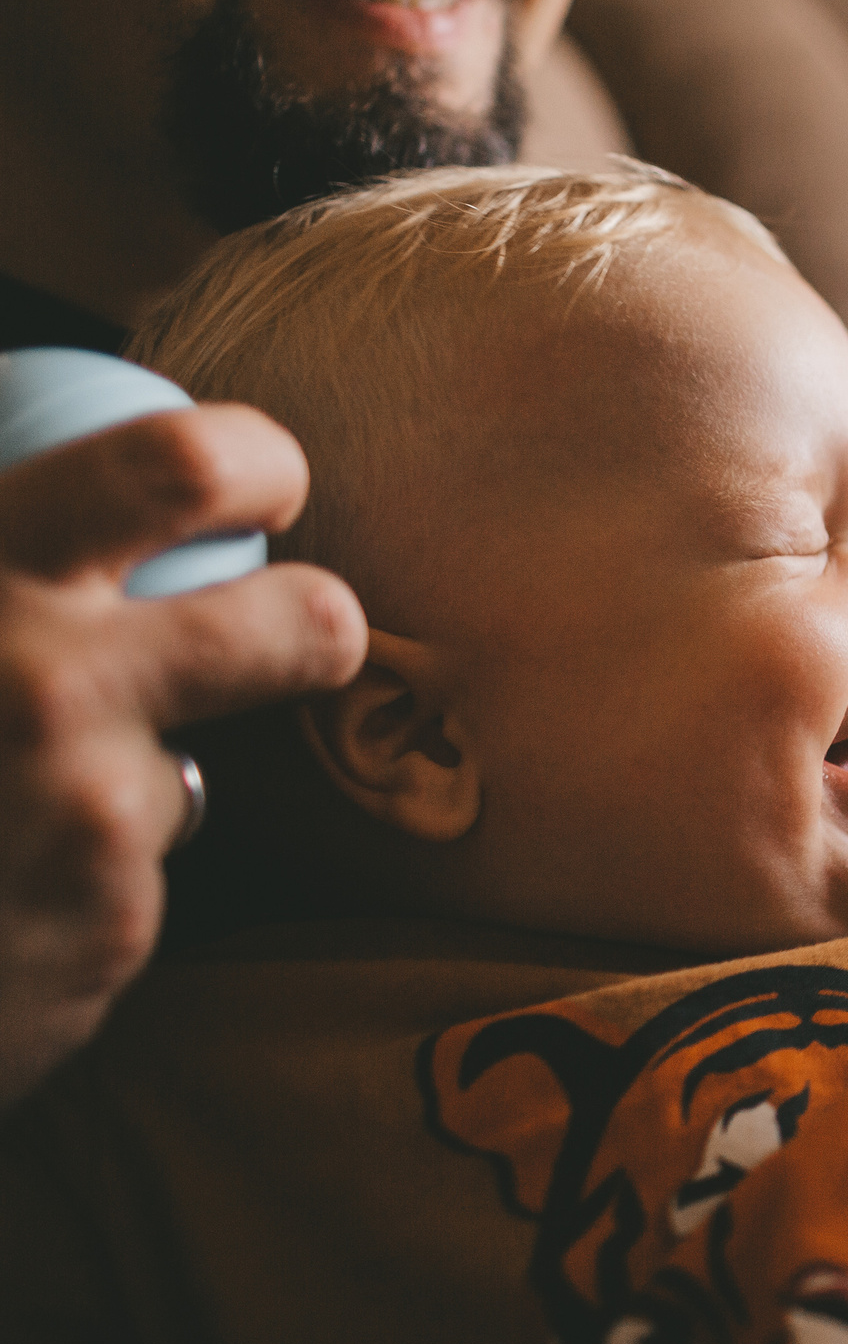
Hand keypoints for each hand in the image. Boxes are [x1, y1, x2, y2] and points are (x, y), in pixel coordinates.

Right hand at [0, 407, 364, 1109]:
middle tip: (300, 625)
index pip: (178, 466)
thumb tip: (26, 417)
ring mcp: (86, 815)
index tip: (255, 482)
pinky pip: (129, 872)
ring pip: (187, 769)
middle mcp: (46, 685)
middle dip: (320, 623)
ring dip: (119, 788)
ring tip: (0, 809)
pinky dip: (70, 877)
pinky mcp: (104, 926)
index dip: (252, 458)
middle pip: (307, 624)